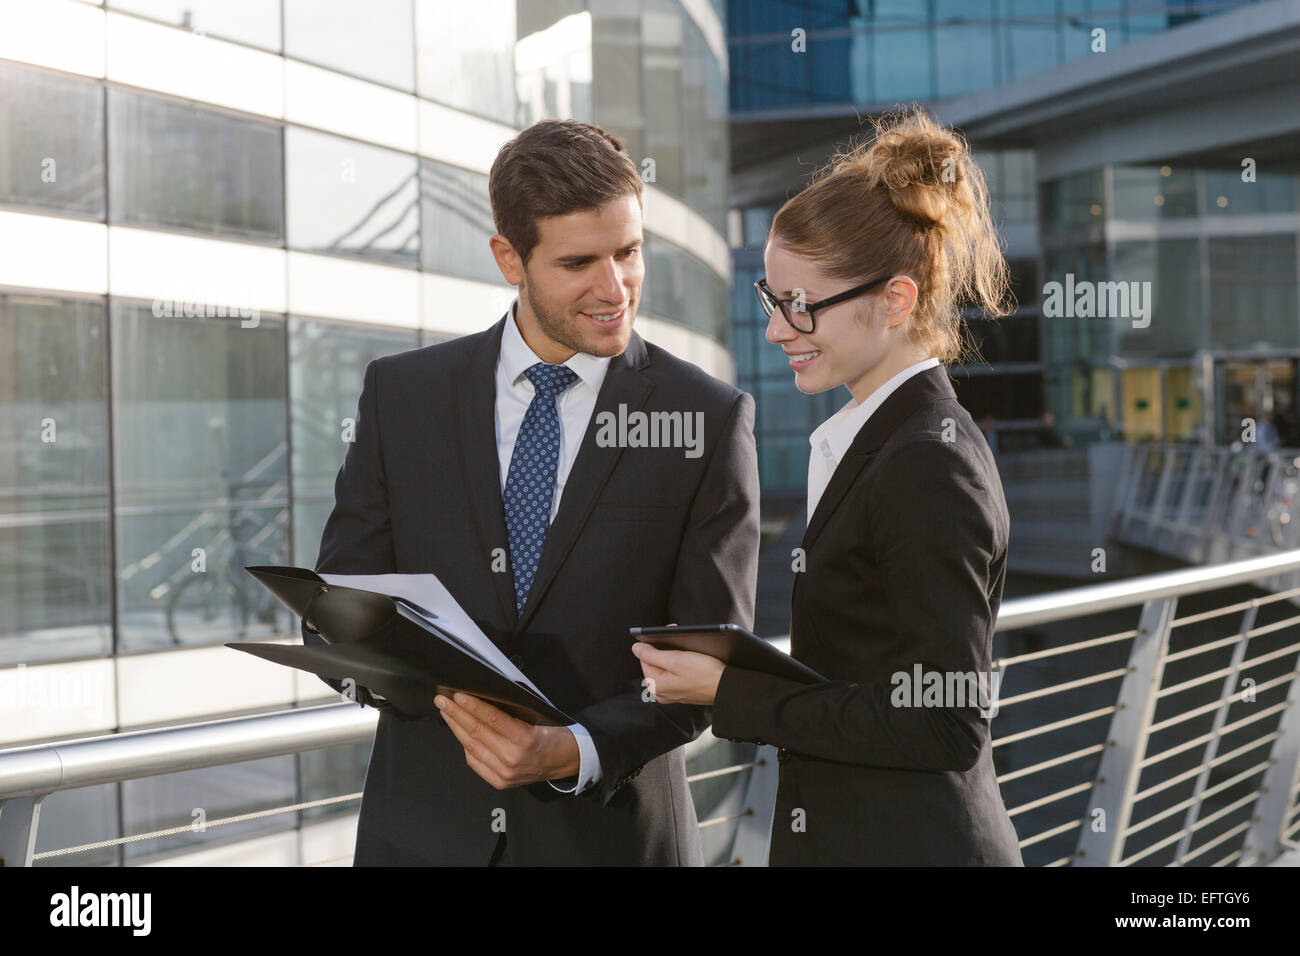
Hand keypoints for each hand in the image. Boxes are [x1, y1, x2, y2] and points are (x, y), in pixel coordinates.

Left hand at [436, 692, 580, 788]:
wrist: (565, 762)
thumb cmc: (553, 735)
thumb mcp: (537, 718)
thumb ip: (510, 712)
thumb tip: (481, 700)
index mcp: (525, 740)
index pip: (492, 719)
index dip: (472, 706)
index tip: (458, 695)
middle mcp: (513, 758)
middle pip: (477, 733)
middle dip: (456, 714)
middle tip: (442, 700)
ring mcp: (505, 773)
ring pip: (472, 747)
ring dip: (456, 728)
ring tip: (446, 713)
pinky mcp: (500, 782)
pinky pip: (475, 762)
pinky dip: (466, 746)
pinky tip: (460, 733)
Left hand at [632, 642, 724, 705]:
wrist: (727, 687)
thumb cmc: (705, 674)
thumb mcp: (676, 660)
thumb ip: (652, 654)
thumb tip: (636, 648)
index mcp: (656, 685)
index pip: (645, 658)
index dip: (654, 643)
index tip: (667, 633)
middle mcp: (661, 692)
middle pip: (655, 663)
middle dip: (665, 649)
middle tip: (679, 639)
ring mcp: (672, 694)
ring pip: (666, 668)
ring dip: (673, 656)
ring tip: (687, 650)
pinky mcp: (683, 692)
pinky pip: (675, 674)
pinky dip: (681, 665)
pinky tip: (691, 660)